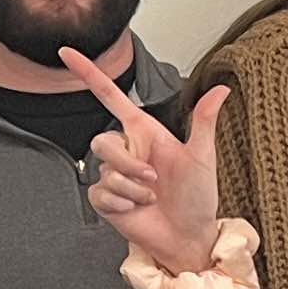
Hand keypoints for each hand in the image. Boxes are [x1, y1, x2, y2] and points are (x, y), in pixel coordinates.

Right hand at [62, 43, 245, 287]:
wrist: (188, 236)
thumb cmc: (197, 198)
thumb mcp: (203, 157)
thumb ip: (203, 122)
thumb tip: (220, 89)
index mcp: (145, 133)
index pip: (111, 97)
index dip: (89, 74)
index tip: (67, 52)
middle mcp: (127, 150)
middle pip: (103, 141)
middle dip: (128, 163)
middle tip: (153, 180)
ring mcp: (114, 175)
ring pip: (105, 171)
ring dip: (132, 188)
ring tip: (150, 198)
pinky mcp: (106, 199)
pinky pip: (100, 193)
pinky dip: (121, 202)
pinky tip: (136, 208)